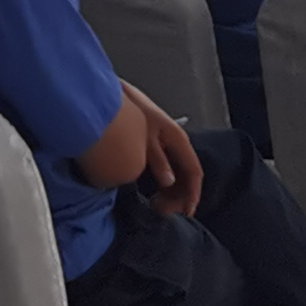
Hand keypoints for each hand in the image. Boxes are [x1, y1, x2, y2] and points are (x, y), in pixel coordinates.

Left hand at [129, 87, 203, 215]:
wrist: (111, 94)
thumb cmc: (129, 111)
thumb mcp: (145, 138)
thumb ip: (157, 160)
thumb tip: (169, 182)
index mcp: (177, 140)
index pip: (194, 171)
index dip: (192, 193)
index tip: (186, 212)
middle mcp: (174, 142)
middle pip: (185, 175)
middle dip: (179, 196)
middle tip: (162, 211)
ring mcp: (164, 143)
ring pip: (175, 173)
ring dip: (170, 192)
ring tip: (155, 205)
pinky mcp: (152, 144)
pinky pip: (164, 168)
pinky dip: (161, 184)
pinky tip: (151, 192)